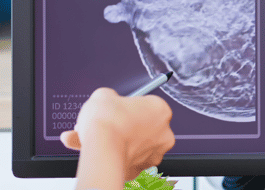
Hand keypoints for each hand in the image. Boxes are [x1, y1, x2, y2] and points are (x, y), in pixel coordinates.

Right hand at [60, 87, 174, 181]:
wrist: (100, 148)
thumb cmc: (106, 121)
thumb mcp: (105, 95)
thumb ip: (113, 98)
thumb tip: (109, 101)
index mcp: (161, 109)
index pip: (150, 106)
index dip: (134, 108)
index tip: (122, 111)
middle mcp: (164, 132)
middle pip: (150, 127)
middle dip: (134, 127)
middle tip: (116, 126)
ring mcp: (156, 153)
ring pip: (143, 147)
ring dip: (130, 144)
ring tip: (109, 140)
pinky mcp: (143, 170)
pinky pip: (134, 162)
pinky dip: (123, 158)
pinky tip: (110, 152)